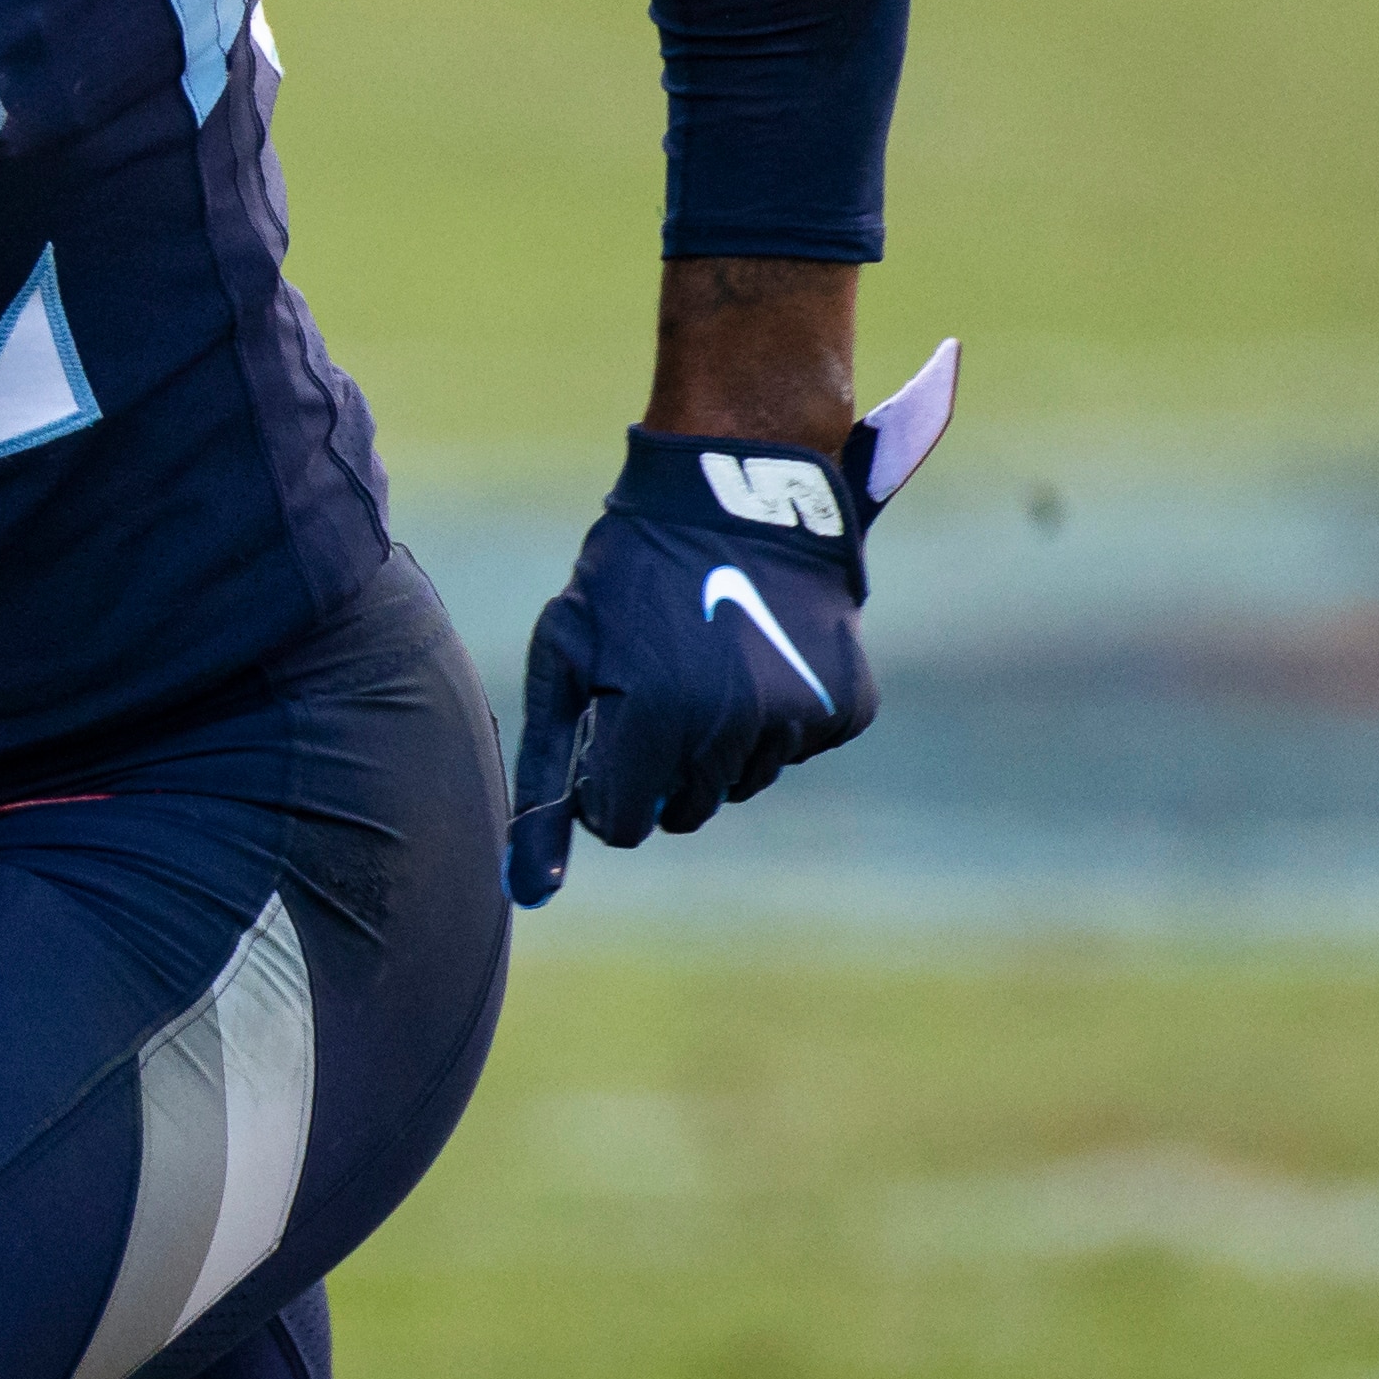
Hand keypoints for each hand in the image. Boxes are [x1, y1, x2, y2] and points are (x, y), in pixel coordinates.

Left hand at [508, 343, 956, 902]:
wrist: (737, 487)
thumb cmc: (627, 575)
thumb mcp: (565, 661)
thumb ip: (546, 776)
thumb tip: (529, 891)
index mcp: (654, 720)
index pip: (621, 822)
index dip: (605, 780)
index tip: (609, 728)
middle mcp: (732, 728)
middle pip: (684, 809)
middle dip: (661, 764)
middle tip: (658, 684)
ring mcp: (798, 718)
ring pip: (742, 781)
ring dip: (720, 741)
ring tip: (709, 658)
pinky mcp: (848, 705)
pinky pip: (799, 747)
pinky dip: (779, 717)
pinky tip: (762, 651)